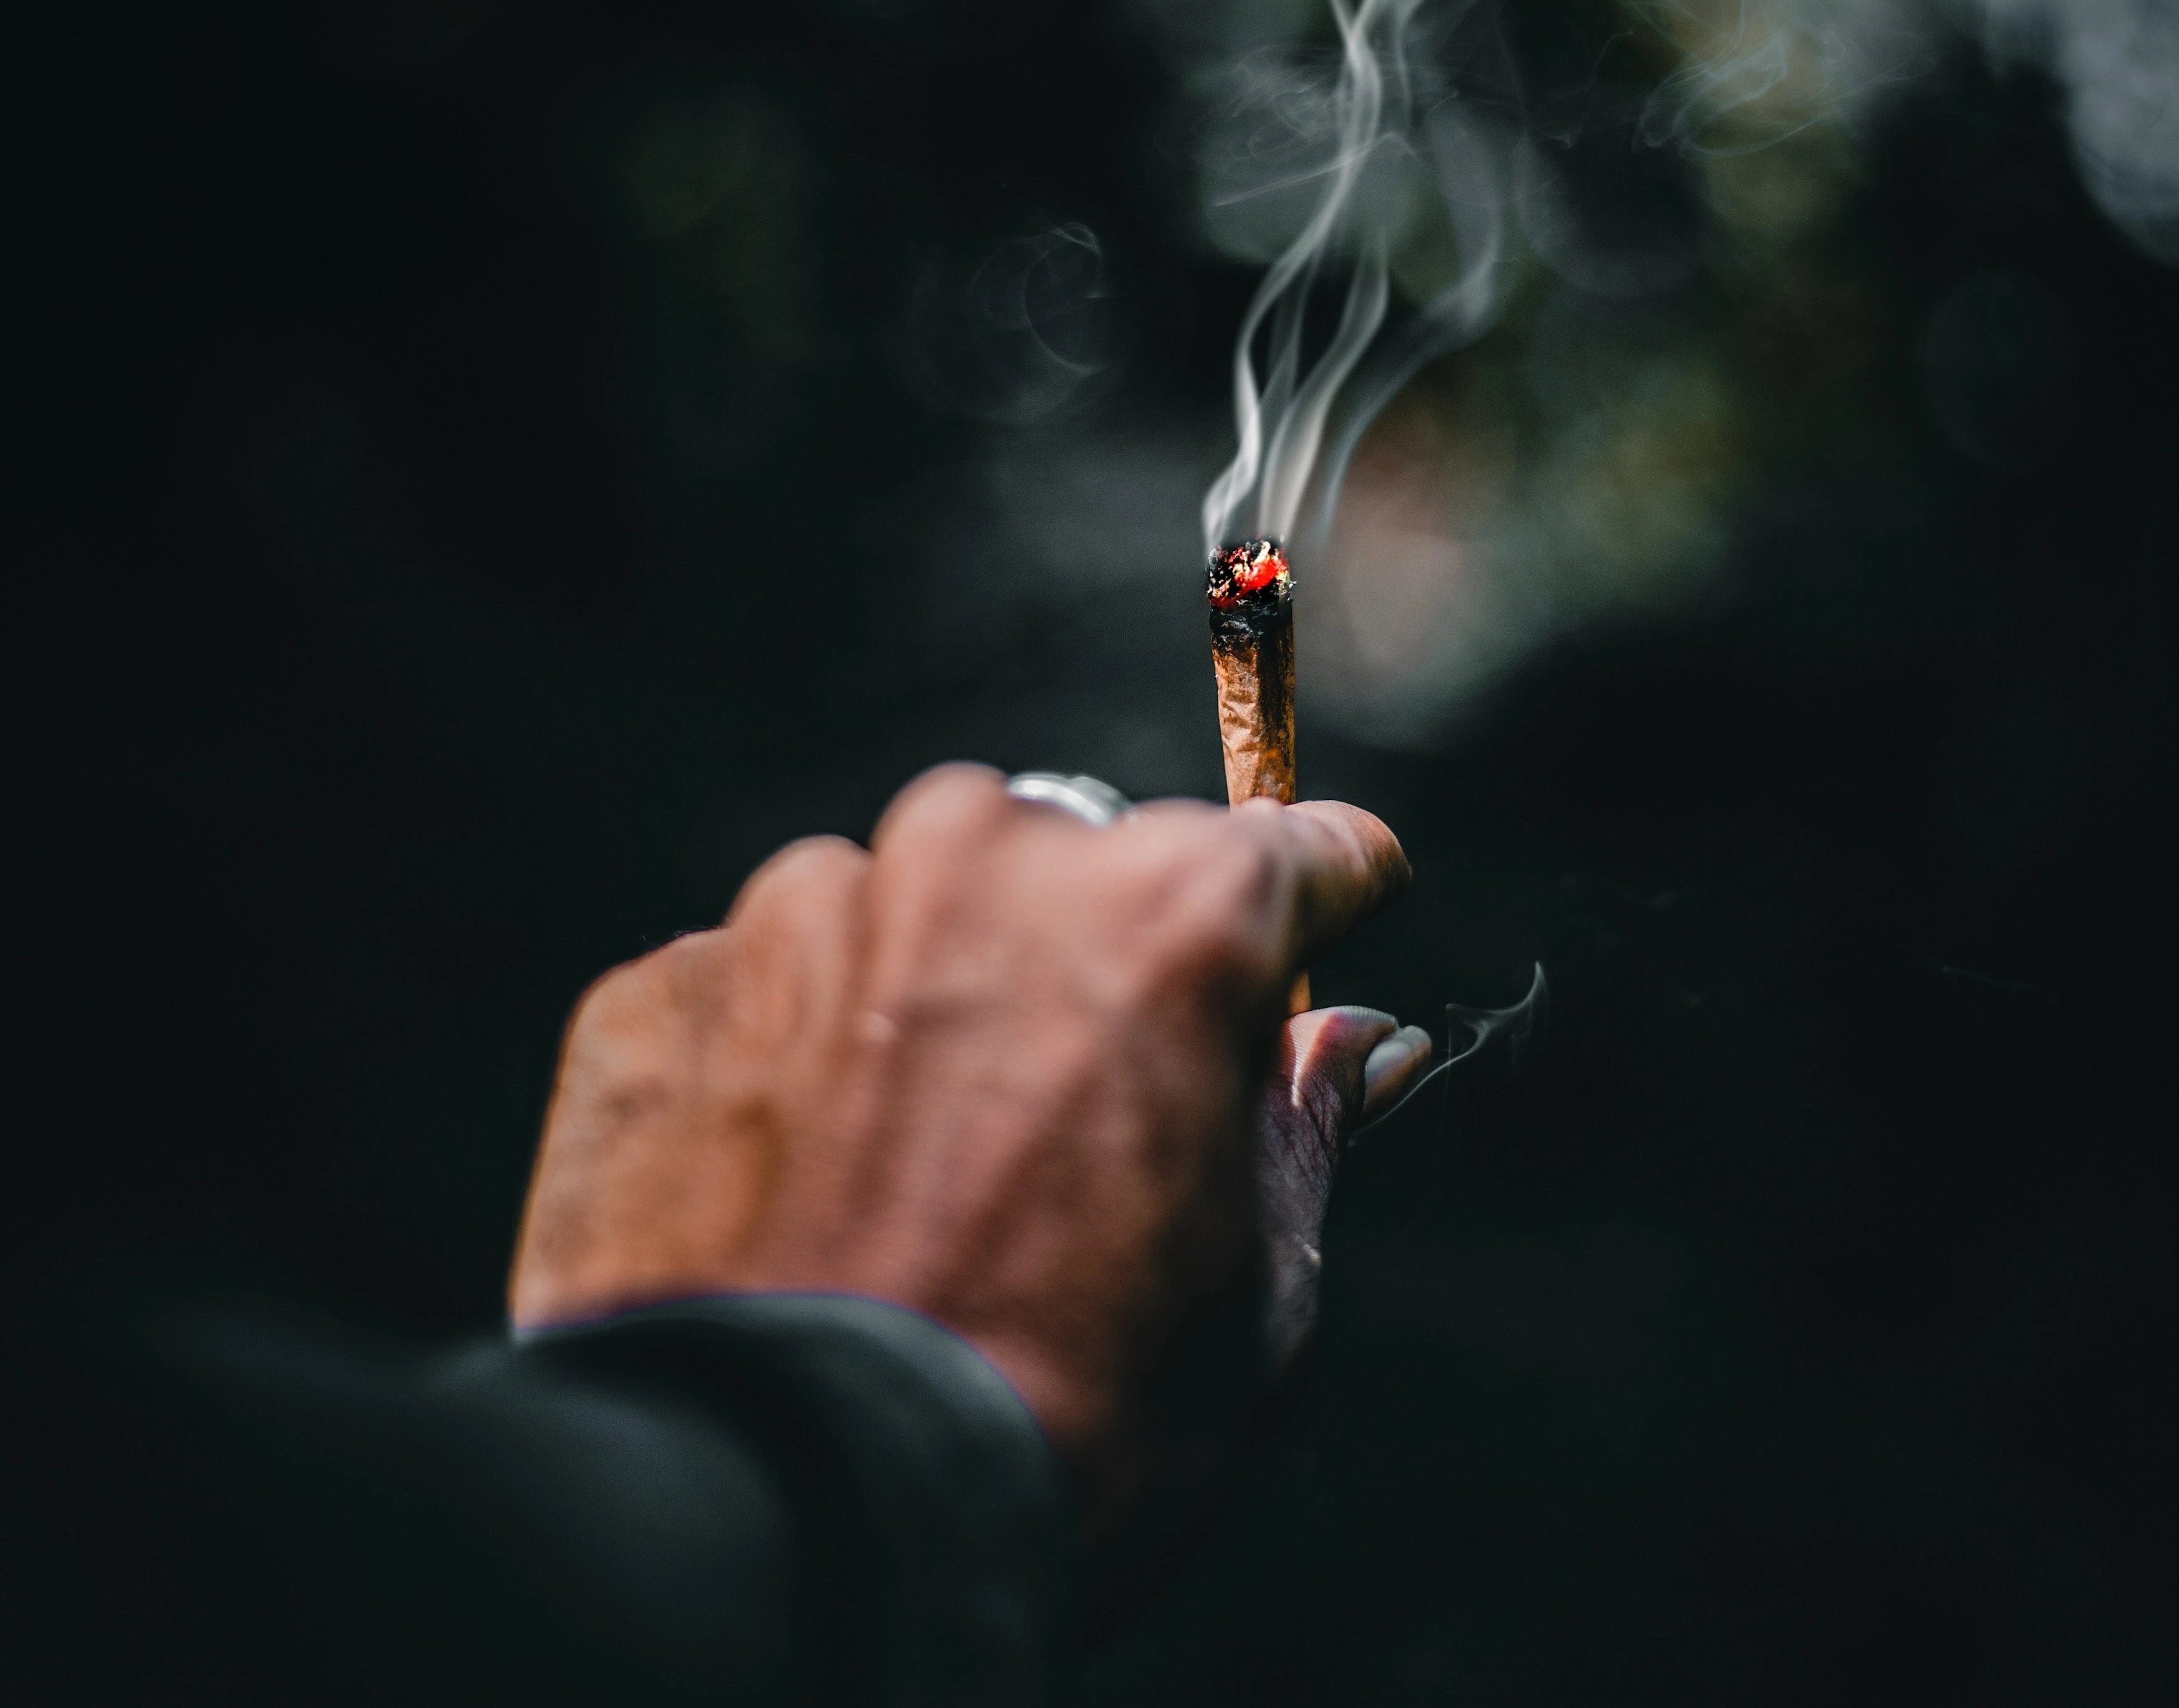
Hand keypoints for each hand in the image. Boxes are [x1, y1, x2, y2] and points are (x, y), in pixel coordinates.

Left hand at [509, 764, 1416, 1515]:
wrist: (777, 1529)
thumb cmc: (1057, 1428)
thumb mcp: (1256, 1292)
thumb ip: (1306, 1123)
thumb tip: (1360, 1043)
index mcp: (1170, 913)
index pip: (1295, 849)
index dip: (1321, 904)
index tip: (1312, 941)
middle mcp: (987, 857)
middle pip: (1085, 860)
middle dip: (1096, 959)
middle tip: (1075, 1120)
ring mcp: (808, 905)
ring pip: (913, 908)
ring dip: (932, 998)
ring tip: (912, 1172)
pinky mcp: (669, 981)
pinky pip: (768, 982)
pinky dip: (793, 1056)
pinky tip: (798, 1188)